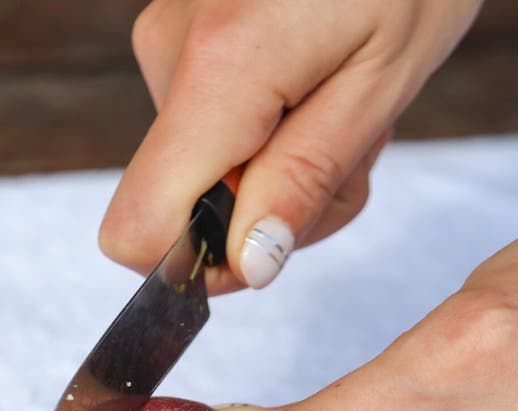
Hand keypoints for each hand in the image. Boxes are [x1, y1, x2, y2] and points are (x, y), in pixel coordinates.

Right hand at [99, 0, 480, 292]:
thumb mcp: (380, 83)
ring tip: (343, 110)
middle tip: (345, 155)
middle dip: (271, 209)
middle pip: (185, 208)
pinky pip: (215, 129)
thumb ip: (306, 178)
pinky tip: (320, 87)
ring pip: (207, 172)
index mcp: (218, 72)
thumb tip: (246, 265)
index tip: (263, 255)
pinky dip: (273, 132)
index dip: (193, 266)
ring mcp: (172, 40)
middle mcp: (170, 55)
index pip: (138, 227)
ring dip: (284, 169)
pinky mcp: (187, 36)